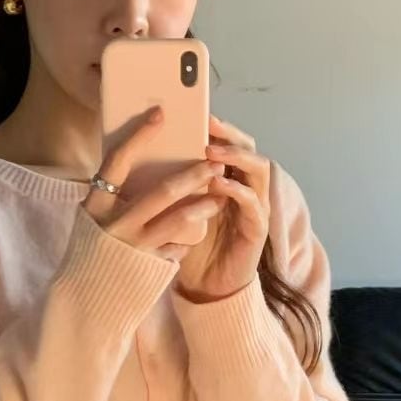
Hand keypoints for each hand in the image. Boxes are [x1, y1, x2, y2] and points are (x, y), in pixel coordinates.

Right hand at [82, 107, 225, 262]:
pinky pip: (178, 246)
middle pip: (162, 191)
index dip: (138, 136)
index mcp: (96, 205)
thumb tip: (139, 162)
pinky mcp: (151, 267)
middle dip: (192, 174)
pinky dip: (188, 237)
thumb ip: (112, 196)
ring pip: (179, 219)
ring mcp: (135, 247)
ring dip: (203, 204)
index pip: (117, 162)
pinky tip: (197, 231)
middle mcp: (115, 224)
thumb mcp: (93, 219)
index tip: (160, 115)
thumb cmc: (91, 251)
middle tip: (212, 162)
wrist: (85, 300)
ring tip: (219, 195)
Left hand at [175, 115, 270, 302]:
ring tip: (213, 151)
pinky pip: (252, 204)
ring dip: (237, 157)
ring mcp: (255, 208)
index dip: (219, 127)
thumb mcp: (177, 210)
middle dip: (230, 134)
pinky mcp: (257, 230)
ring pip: (259, 170)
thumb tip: (141, 155)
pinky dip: (237, 191)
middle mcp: (246, 189)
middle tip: (209, 123)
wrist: (207, 290)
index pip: (230, 144)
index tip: (198, 111)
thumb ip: (172, 186)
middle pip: (249, 149)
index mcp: (228, 180)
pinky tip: (220, 184)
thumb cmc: (189, 248)